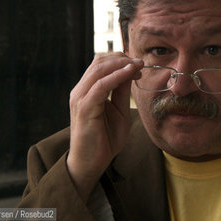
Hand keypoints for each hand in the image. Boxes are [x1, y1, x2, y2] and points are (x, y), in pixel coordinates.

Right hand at [67, 52, 142, 200]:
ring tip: (138, 65)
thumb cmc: (105, 138)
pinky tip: (130, 73)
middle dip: (122, 58)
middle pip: (99, 62)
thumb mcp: (119, 110)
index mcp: (87, 90)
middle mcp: (80, 91)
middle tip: (141, 62)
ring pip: (99, 70)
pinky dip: (116, 76)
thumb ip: (122, 91)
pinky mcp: (84, 108)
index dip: (120, 59)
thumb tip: (131, 71)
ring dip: (121, 64)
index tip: (139, 63)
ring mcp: (80, 98)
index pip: (101, 64)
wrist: (91, 162)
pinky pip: (100, 86)